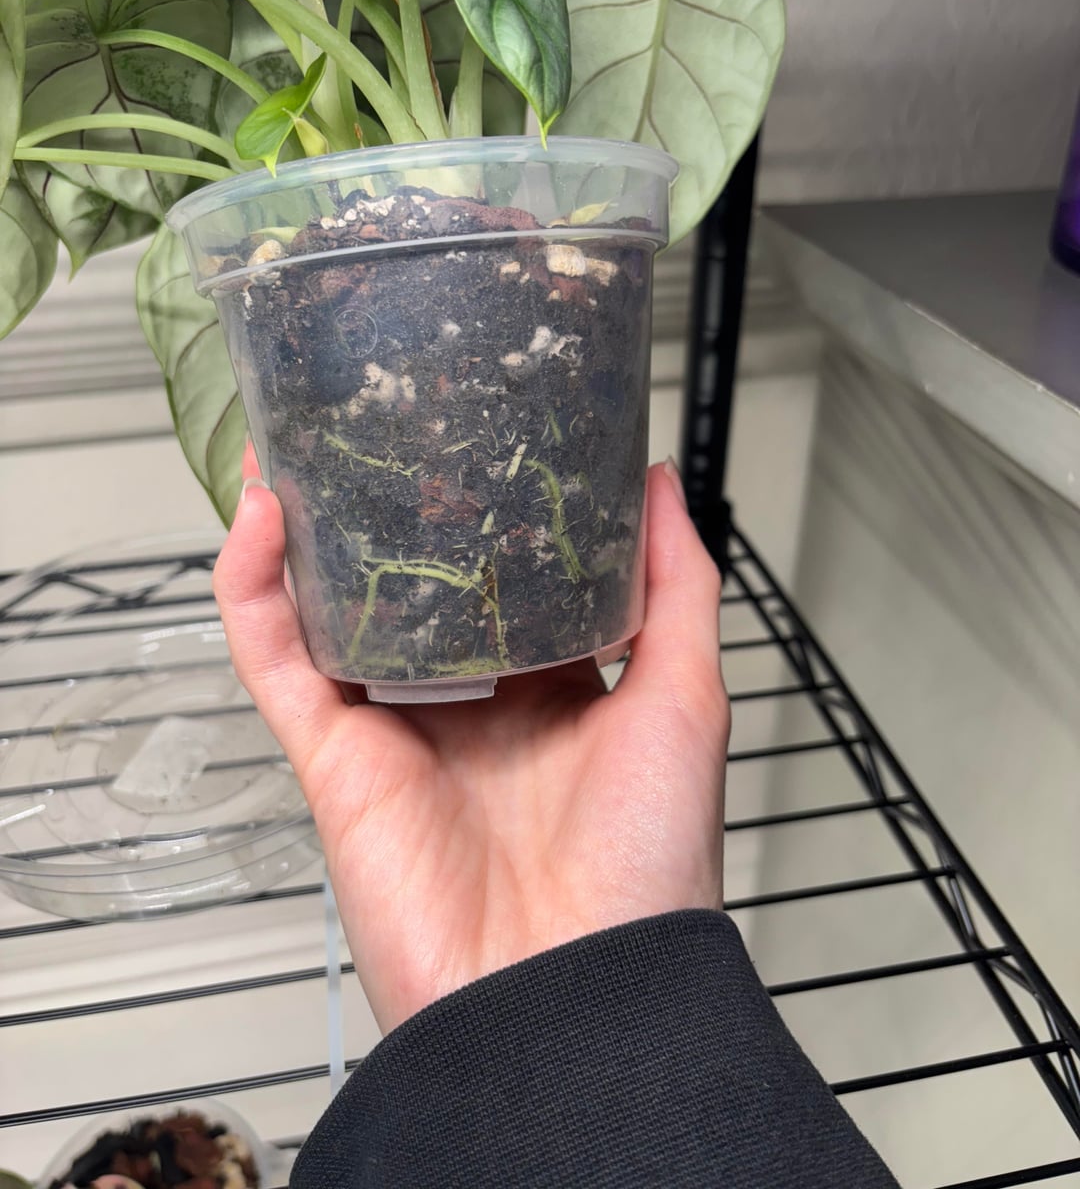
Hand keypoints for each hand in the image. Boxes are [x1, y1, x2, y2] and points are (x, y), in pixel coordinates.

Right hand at [214, 456, 728, 1033]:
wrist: (576, 994)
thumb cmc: (649, 862)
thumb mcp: (687, 699)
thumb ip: (677, 588)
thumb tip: (662, 483)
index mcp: (547, 688)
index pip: (500, 579)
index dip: (480, 513)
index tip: (469, 433)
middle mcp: (467, 703)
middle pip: (404, 588)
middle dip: (380, 513)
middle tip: (369, 426)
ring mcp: (394, 728)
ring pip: (326, 612)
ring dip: (300, 534)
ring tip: (295, 448)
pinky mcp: (333, 761)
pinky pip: (277, 663)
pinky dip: (253, 591)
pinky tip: (261, 517)